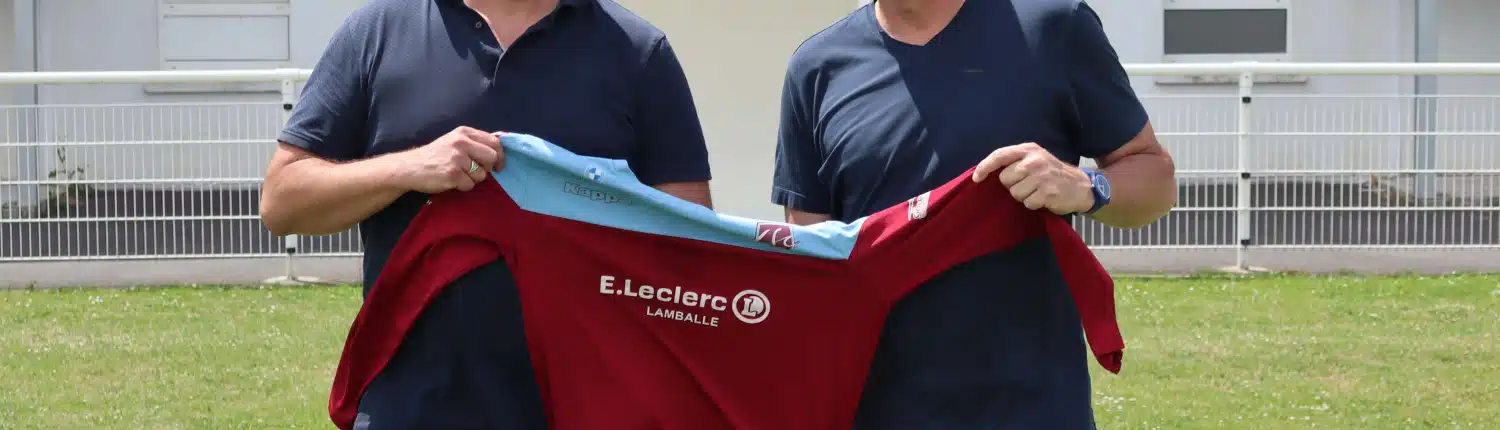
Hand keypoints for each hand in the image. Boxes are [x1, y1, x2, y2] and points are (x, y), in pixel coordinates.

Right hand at [396, 126, 503, 193]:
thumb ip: (475, 142)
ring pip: (482, 174)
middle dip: (488, 168)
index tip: (498, 165)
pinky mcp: (452, 174)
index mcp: (464, 132)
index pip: (494, 142)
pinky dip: (463, 186)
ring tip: (458, 175)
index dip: (500, 155)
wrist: (410, 167)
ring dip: (473, 179)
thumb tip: (500, 146)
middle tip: (476, 172)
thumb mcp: (454, 141)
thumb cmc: (435, 155)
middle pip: (492, 157)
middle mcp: (462, 142)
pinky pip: (470, 185)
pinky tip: (452, 181)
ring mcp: (457, 158)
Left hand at [971, 142, 1093, 214]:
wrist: (1081, 185)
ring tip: (1037, 191)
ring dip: (1023, 196)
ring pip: (1015, 193)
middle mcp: (1034, 160)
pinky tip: (1044, 198)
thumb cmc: (1051, 173)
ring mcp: (1042, 176)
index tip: (976, 178)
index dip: (985, 167)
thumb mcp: (1035, 159)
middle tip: (1028, 184)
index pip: (1000, 155)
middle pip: (1005, 179)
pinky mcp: (1048, 192)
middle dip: (1013, 185)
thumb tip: (985, 173)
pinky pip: (1027, 203)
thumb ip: (1015, 162)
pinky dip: (1033, 204)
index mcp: (1028, 149)